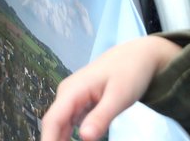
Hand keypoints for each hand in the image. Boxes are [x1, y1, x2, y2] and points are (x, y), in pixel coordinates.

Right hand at [39, 36, 182, 140]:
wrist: (138, 56)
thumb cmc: (129, 73)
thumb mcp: (119, 97)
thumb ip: (101, 117)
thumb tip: (84, 137)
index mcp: (72, 90)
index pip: (52, 121)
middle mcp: (67, 94)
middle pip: (54, 125)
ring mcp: (72, 98)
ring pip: (61, 125)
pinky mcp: (79, 102)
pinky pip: (70, 123)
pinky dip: (70, 137)